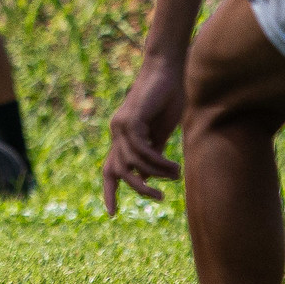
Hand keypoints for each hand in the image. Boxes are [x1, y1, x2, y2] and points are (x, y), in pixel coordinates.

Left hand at [102, 55, 186, 214]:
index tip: (111, 213)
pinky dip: (157, 161)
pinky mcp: (131, 120)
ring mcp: (121, 126)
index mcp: (122, 136)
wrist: (168, 70)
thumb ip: (153, 152)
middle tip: (159, 198)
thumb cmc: (167, 97)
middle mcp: (117, 132)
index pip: (110, 168)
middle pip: (117, 171)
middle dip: (136, 189)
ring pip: (131, 163)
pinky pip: (141, 151)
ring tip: (175, 175)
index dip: (109, 191)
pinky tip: (172, 165)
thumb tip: (148, 176)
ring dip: (155, 174)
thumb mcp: (160, 132)